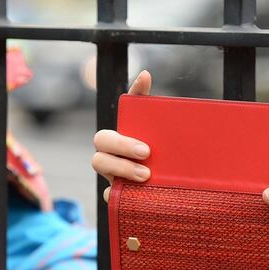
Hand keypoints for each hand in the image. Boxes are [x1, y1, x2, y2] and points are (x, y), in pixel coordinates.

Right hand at [92, 70, 153, 202]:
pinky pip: (108, 195)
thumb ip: (148, 106)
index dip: (125, 115)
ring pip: (99, 164)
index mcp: (120, 139)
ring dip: (120, 167)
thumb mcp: (159, 135)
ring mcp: (110, 175)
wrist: (169, 189)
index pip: (112, 126)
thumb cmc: (158, 157)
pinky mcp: (116, 196)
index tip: (145, 130)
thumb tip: (145, 73)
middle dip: (122, 146)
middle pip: (101, 143)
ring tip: (145, 175)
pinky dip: (116, 194)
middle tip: (146, 152)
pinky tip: (134, 195)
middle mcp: (111, 155)